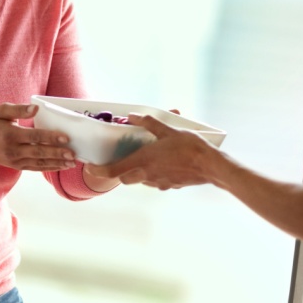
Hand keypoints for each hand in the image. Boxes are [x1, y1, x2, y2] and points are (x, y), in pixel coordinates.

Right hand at [0, 103, 75, 171]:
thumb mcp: (0, 111)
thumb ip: (19, 109)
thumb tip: (36, 108)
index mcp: (10, 135)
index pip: (34, 137)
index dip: (50, 137)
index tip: (65, 137)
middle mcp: (12, 150)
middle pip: (39, 152)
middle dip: (57, 154)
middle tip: (73, 154)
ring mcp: (14, 160)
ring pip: (39, 163)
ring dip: (56, 163)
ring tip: (72, 163)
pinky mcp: (16, 165)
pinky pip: (35, 168)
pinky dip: (49, 167)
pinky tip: (61, 166)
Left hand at [85, 114, 222, 189]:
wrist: (212, 167)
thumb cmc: (190, 147)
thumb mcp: (168, 130)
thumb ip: (148, 123)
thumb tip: (132, 116)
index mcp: (144, 161)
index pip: (113, 171)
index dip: (98, 171)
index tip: (90, 168)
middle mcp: (148, 175)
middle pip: (125, 178)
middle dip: (119, 171)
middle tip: (118, 159)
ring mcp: (160, 183)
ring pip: (141, 180)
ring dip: (137, 172)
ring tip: (145, 158)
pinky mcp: (171, 186)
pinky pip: (156, 181)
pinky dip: (154, 174)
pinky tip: (165, 164)